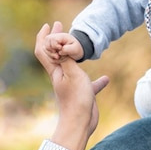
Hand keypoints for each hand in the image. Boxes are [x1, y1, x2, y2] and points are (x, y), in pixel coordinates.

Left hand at [35, 22, 108, 140]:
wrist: (79, 124)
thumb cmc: (76, 99)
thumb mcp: (73, 74)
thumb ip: (67, 58)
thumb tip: (60, 44)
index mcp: (55, 71)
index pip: (44, 49)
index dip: (44, 36)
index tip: (50, 25)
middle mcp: (61, 76)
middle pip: (55, 55)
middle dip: (56, 40)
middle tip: (59, 26)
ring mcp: (71, 85)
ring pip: (70, 67)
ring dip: (72, 54)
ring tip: (79, 46)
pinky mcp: (82, 94)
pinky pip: (89, 84)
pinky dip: (96, 80)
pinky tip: (106, 79)